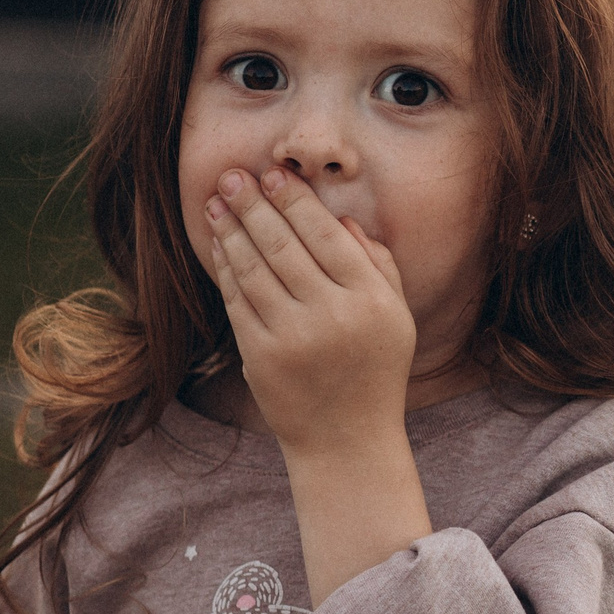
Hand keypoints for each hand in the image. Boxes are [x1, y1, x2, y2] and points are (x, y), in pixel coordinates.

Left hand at [203, 167, 416, 454]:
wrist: (346, 441)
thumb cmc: (375, 371)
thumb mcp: (396, 317)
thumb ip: (379, 265)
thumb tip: (343, 220)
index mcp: (371, 300)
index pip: (327, 236)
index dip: (296, 201)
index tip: (274, 173)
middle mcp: (334, 316)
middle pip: (285, 245)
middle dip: (255, 205)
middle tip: (233, 175)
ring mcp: (294, 337)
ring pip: (255, 269)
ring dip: (232, 229)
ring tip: (217, 201)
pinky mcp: (262, 357)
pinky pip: (239, 301)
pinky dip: (226, 267)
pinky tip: (220, 243)